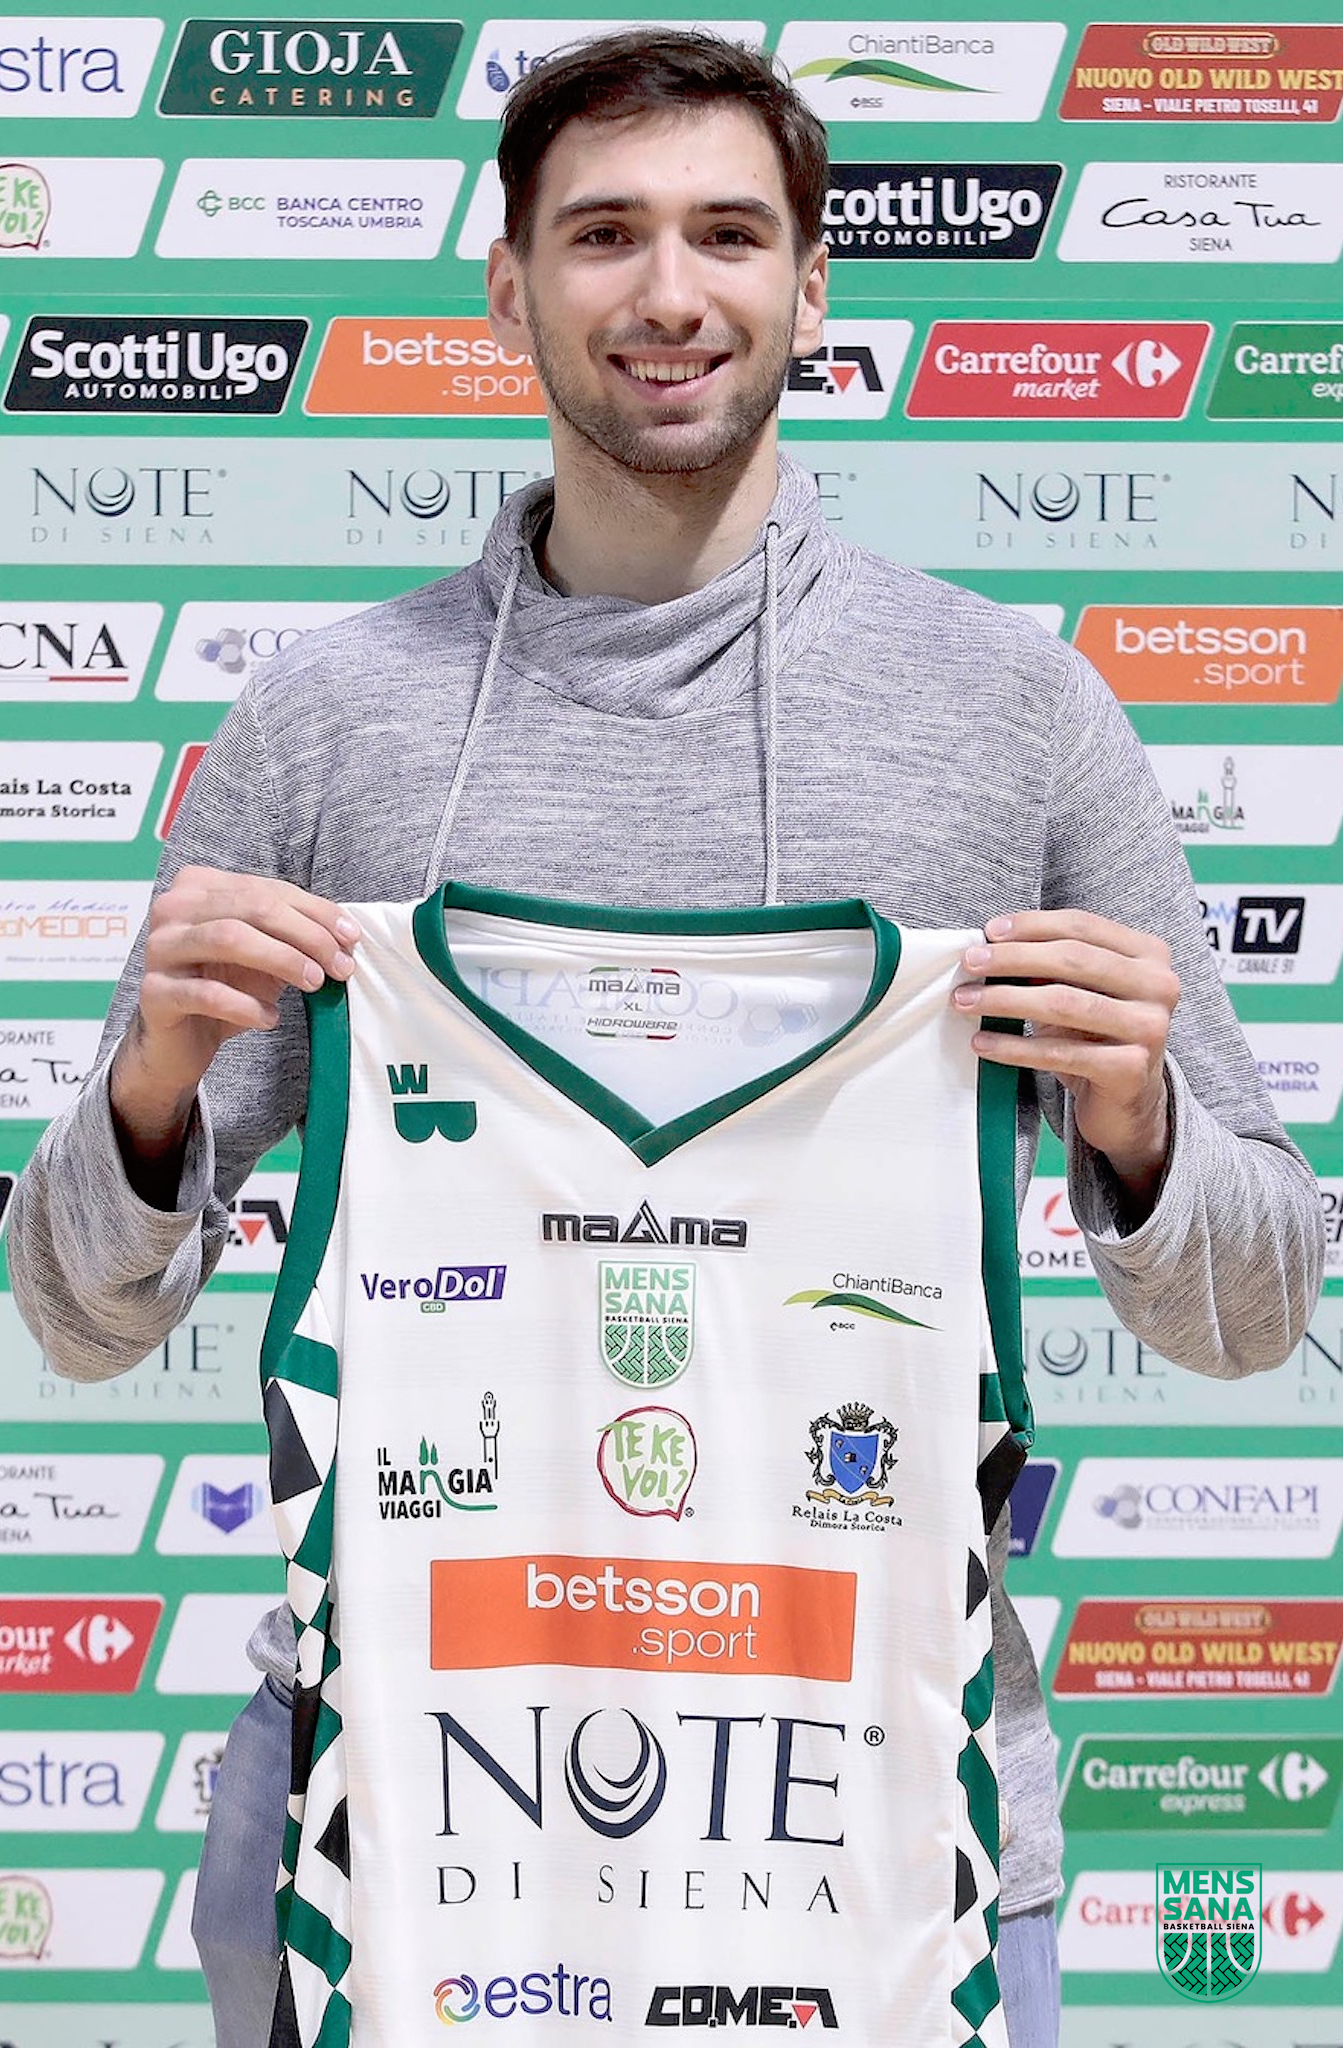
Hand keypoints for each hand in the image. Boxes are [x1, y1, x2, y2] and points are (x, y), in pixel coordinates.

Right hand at [110, 866, 358, 1183]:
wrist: (180, 1039)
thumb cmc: (225, 985)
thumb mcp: (265, 955)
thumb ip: (297, 935)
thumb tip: (347, 936)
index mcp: (200, 886)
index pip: (267, 889)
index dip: (315, 912)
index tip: (352, 938)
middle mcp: (173, 908)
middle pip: (251, 907)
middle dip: (305, 935)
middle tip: (338, 966)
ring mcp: (159, 948)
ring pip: (227, 938)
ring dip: (281, 960)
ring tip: (314, 983)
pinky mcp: (153, 992)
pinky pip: (205, 993)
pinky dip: (245, 1006)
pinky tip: (269, 1018)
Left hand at [952, 909, 1179, 1207]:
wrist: (1128, 1104)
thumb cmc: (1098, 1038)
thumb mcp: (1080, 992)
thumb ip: (1051, 966)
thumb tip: (992, 948)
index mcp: (1149, 954)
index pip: (1083, 926)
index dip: (1033, 925)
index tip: (989, 931)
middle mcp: (1159, 986)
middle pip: (1073, 959)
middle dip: (1013, 958)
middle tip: (970, 963)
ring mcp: (1150, 1028)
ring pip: (1064, 1004)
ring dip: (1006, 1000)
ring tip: (966, 1001)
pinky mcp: (1131, 1069)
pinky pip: (1059, 1053)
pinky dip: (1014, 1047)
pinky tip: (982, 1042)